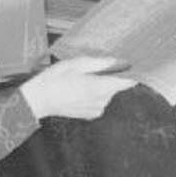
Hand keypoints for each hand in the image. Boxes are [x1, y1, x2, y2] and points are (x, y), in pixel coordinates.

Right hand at [20, 54, 135, 120]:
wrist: (39, 99)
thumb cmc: (56, 78)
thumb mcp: (78, 63)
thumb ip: (101, 63)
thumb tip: (119, 61)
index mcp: (100, 87)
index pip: (127, 82)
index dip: (134, 73)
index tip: (136, 65)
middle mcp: (102, 101)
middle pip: (116, 85)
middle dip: (110, 75)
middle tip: (94, 67)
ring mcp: (97, 109)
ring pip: (107, 93)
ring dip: (101, 85)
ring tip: (81, 78)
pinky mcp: (90, 114)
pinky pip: (99, 100)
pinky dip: (94, 94)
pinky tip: (79, 88)